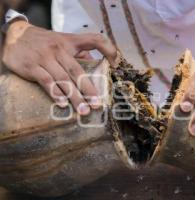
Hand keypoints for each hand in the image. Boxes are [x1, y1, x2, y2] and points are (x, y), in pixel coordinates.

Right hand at [2, 20, 116, 114]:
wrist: (15, 35)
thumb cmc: (46, 41)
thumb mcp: (64, 42)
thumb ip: (80, 53)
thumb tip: (95, 68)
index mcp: (71, 42)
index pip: (95, 39)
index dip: (108, 49)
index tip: (116, 64)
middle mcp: (59, 49)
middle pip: (78, 70)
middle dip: (89, 89)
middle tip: (97, 104)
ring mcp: (45, 57)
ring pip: (63, 79)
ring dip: (74, 96)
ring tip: (83, 110)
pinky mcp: (31, 66)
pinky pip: (45, 81)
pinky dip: (55, 93)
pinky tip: (63, 103)